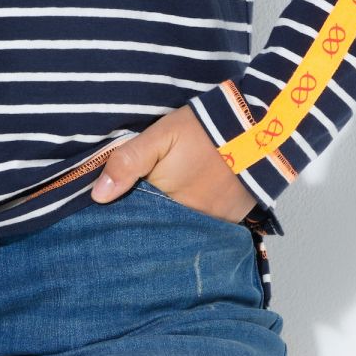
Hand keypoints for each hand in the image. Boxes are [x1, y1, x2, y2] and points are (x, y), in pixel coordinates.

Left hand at [90, 105, 253, 222]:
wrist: (256, 127)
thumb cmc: (203, 130)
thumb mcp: (159, 137)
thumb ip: (128, 162)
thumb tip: (98, 196)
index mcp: (169, 202)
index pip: (139, 220)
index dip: (127, 214)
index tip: (117, 211)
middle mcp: (193, 221)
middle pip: (162, 227)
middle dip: (150, 221)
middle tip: (146, 205)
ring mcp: (215, 224)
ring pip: (184, 229)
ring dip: (175, 221)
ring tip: (170, 204)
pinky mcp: (233, 220)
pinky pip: (208, 228)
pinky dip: (198, 218)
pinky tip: (193, 204)